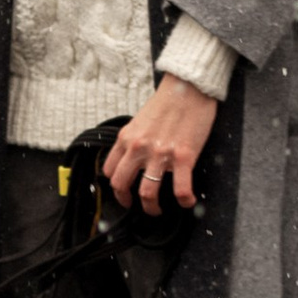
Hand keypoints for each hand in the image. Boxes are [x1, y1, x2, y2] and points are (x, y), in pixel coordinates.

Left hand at [102, 75, 220, 217]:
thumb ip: (134, 140)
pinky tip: (187, 201)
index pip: (110, 170)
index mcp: (127, 139)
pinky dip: (184, 201)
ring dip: (152, 207)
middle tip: (137, 205)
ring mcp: (160, 154)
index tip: (123, 191)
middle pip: (121, 185)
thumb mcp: (139, 121)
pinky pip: (181, 190)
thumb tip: (134, 159)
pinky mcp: (183, 157)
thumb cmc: (167, 102)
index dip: (115, 186)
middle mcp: (139, 148)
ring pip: (147, 193)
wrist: (188, 88)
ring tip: (158, 209)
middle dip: (127, 201)